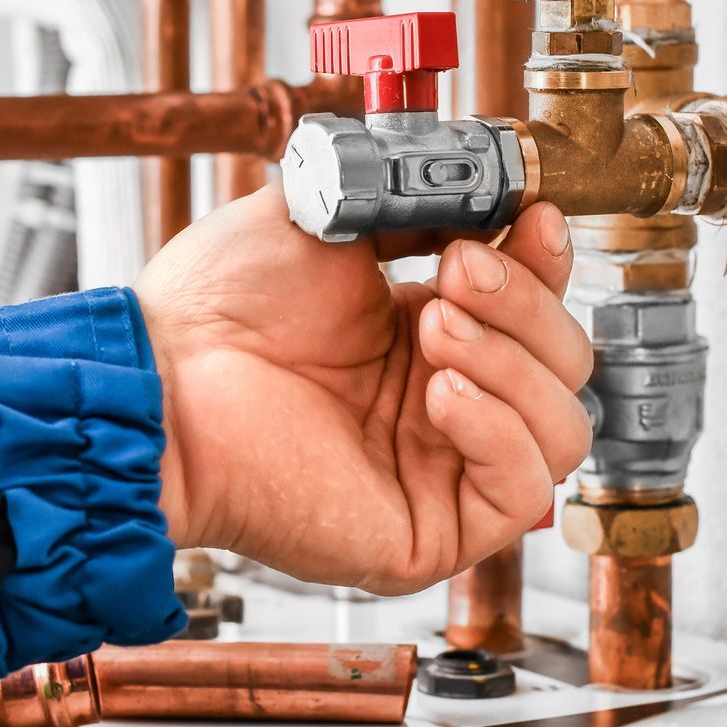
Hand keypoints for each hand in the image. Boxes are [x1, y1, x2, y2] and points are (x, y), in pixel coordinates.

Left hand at [136, 189, 591, 594]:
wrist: (162, 382)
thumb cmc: (216, 310)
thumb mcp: (335, 222)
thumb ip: (421, 208)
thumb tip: (499, 194)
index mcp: (430, 340)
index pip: (539, 313)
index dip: (547, 266)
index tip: (532, 216)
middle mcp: (445, 408)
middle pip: (565, 366)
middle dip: (525, 306)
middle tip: (458, 269)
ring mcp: (441, 473)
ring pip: (562, 430)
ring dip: (511, 364)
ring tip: (433, 328)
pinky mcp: (430, 533)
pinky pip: (521, 490)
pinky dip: (496, 429)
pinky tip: (437, 390)